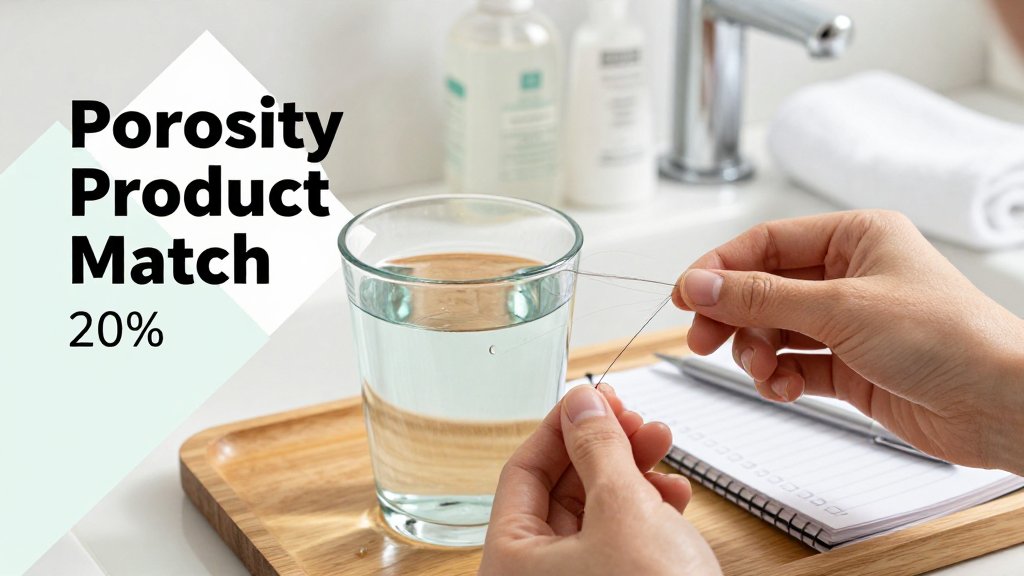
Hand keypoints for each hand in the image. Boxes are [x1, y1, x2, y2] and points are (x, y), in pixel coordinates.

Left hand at [480, 384, 720, 575]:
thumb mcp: (624, 510)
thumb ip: (599, 448)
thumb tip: (582, 404)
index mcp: (512, 560)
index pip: (523, 471)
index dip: (560, 427)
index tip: (591, 397)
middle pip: (562, 488)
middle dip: (604, 447)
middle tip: (634, 418)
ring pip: (596, 509)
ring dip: (632, 472)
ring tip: (662, 446)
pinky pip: (620, 537)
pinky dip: (647, 509)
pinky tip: (674, 494)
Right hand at [673, 210, 1023, 472]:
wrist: (1000, 404)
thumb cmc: (948, 338)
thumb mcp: (840, 308)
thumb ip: (761, 298)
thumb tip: (701, 284)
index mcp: (854, 237)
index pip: (765, 243)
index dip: (720, 269)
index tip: (685, 295)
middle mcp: (849, 276)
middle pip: (763, 289)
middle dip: (732, 316)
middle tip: (703, 339)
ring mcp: (849, 322)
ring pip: (774, 330)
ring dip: (758, 353)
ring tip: (765, 371)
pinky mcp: (851, 366)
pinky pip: (795, 365)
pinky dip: (782, 378)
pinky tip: (788, 388)